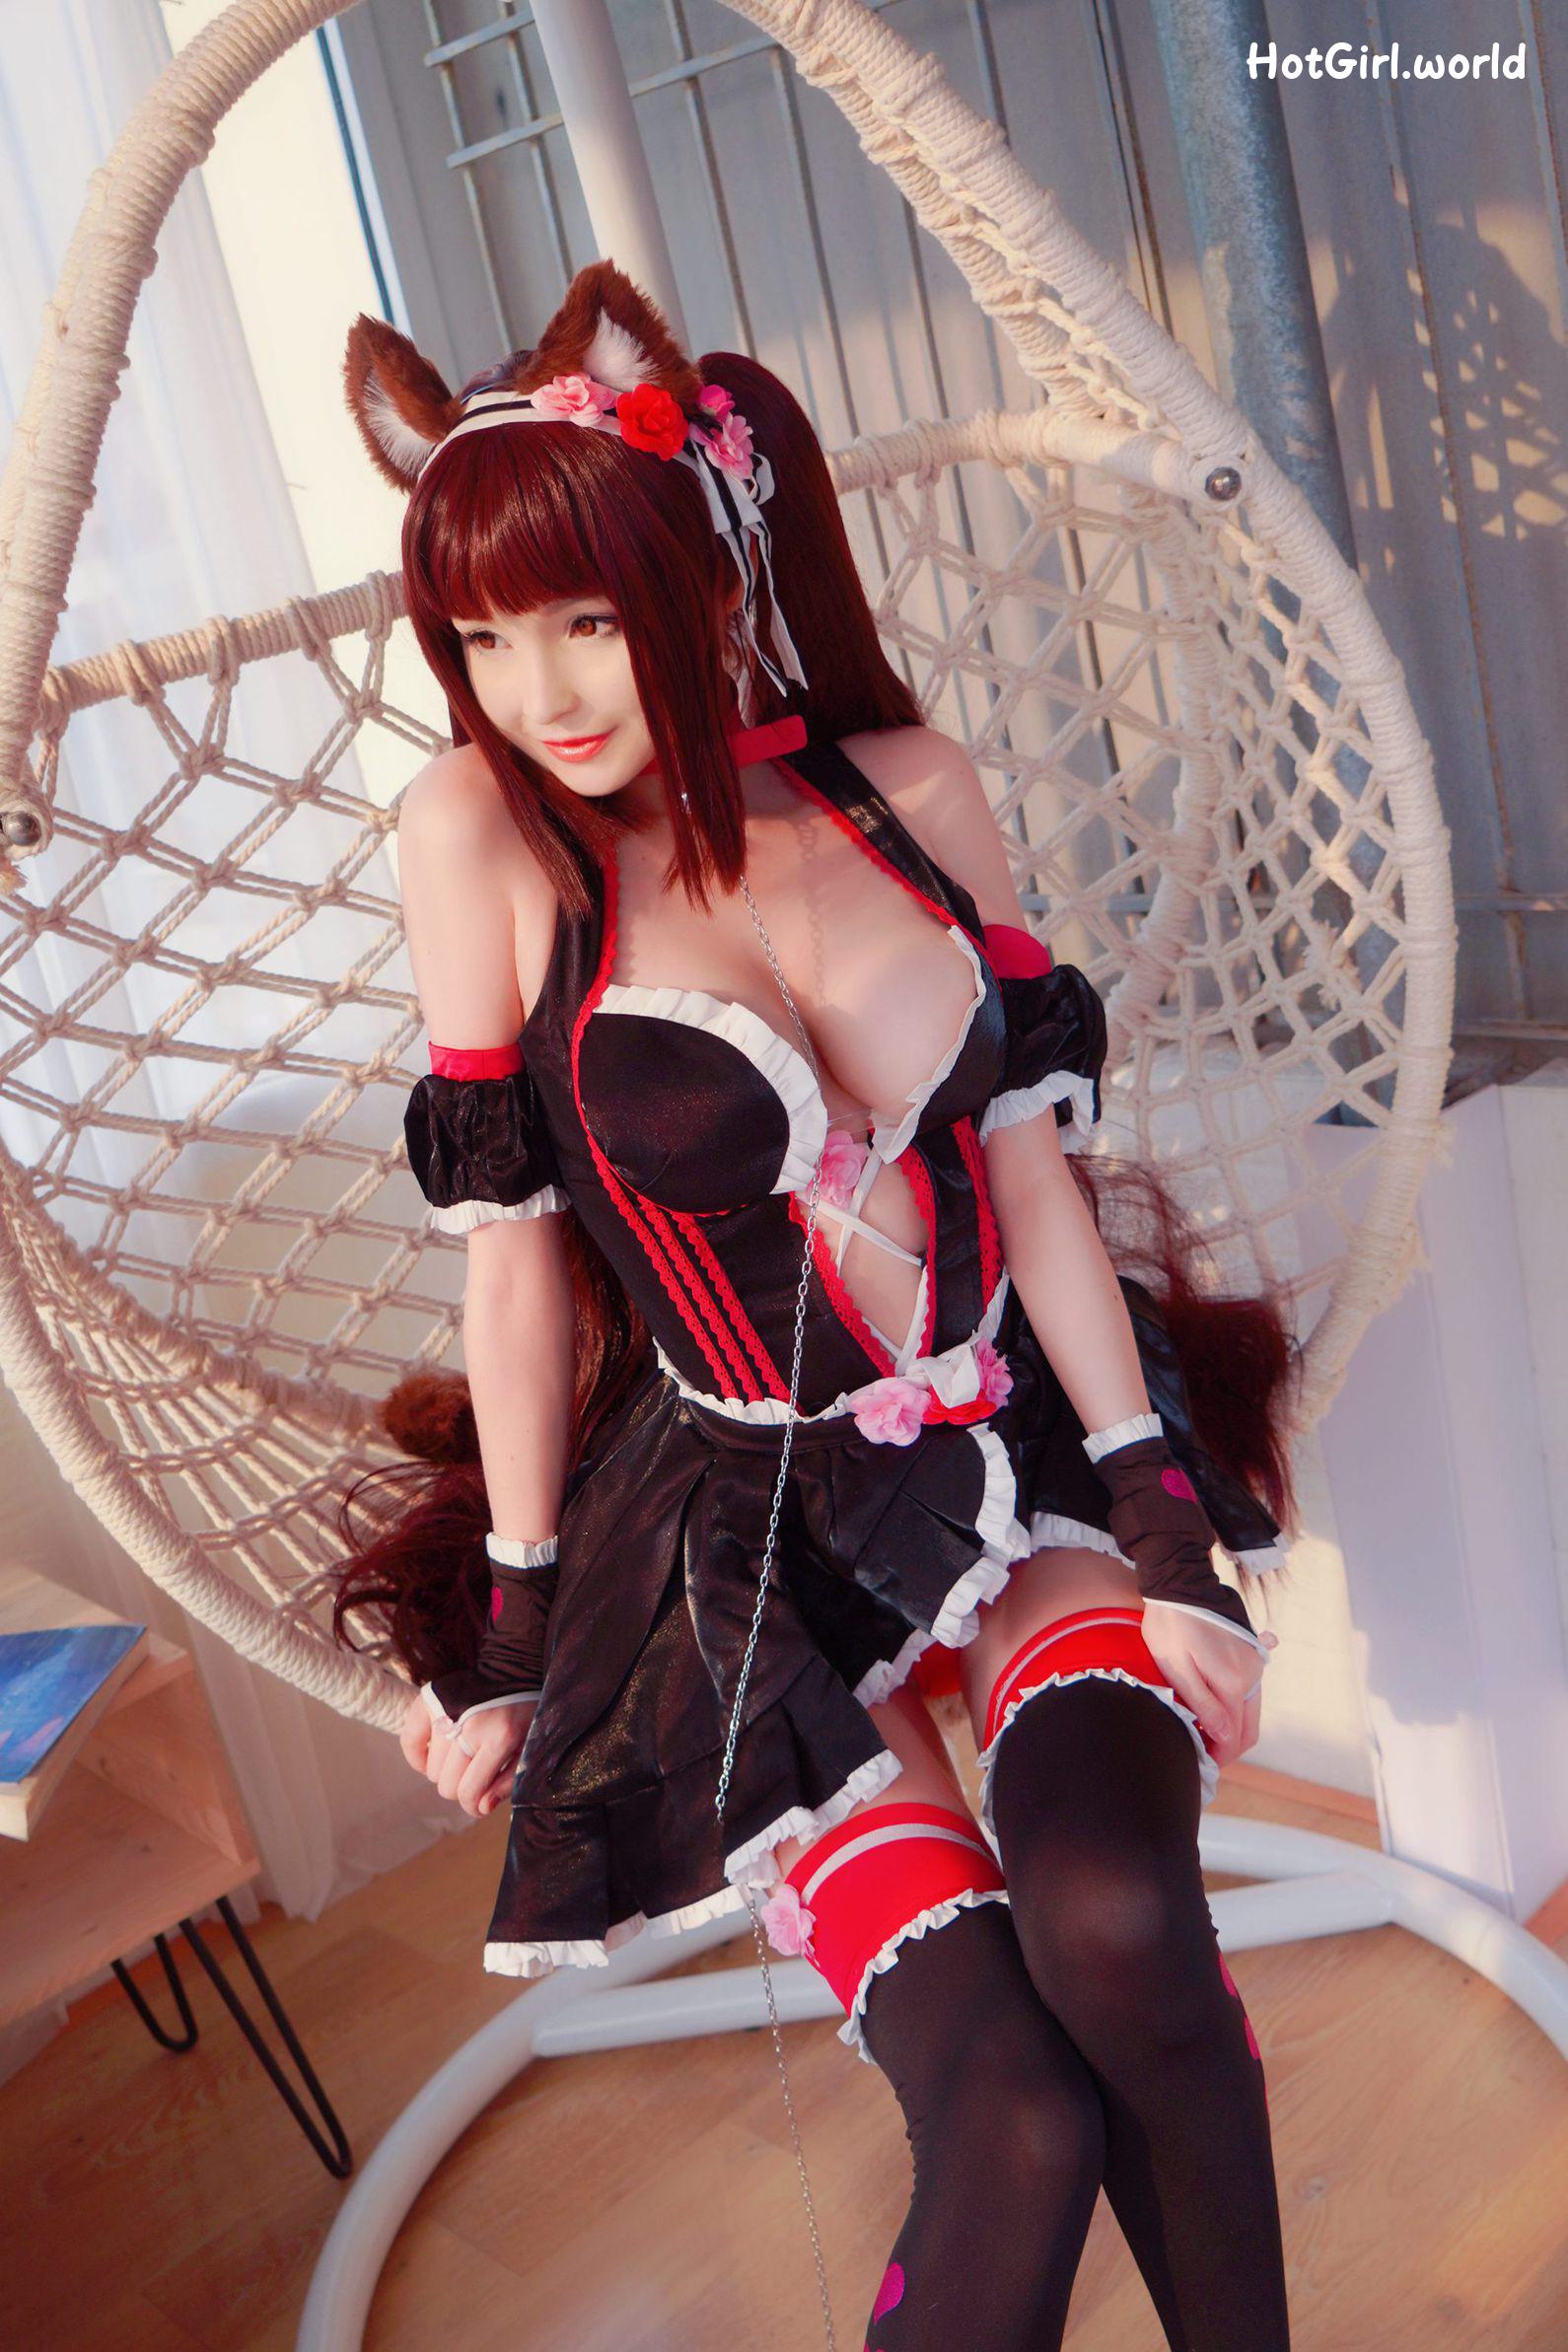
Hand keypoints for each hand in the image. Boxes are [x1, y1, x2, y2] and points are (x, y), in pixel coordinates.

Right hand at [398, 1689, 534, 1817]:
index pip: (469, 1792)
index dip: (474, 1806)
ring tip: (462, 1757)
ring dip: (446, 1771)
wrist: (510, 1669)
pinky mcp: (427, 1701)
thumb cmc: (524, 1712)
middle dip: (461, 1788)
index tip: (479, 1803)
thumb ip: (508, 1781)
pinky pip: (409, 1742)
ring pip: (432, 1771)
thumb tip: (480, 1808)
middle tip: (473, 1775)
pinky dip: (419, 1757)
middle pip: (447, 1785)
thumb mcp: (528, 1747)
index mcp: (499, 1738)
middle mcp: (468, 1726)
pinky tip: (434, 1757)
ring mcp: (444, 1712)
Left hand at [1136, 1603, 1277, 1769]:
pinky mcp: (1251, 1656)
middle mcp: (1252, 1676)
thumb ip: (1204, 1705)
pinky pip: (1247, 1693)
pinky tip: (1213, 1712)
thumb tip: (1225, 1739)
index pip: (1235, 1736)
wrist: (1179, 1585)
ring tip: (1202, 1734)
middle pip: (1248, 1729)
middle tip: (1201, 1754)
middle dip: (1228, 1748)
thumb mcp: (1178, 1669)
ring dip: (1231, 1729)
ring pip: (1249, 1712)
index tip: (1200, 1763)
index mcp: (1234, 1683)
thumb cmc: (1170, 1627)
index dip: (1219, 1756)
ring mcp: (1254, 1665)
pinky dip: (1234, 1709)